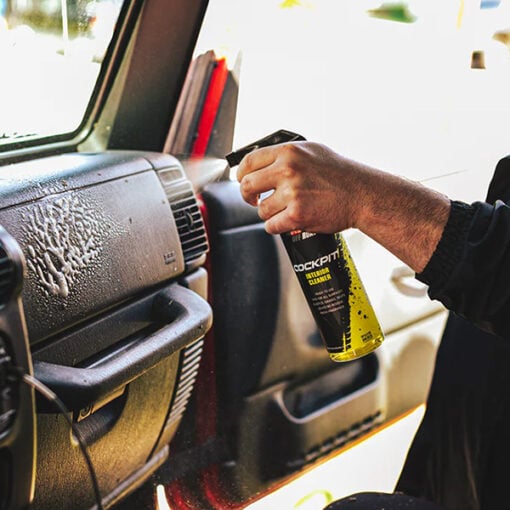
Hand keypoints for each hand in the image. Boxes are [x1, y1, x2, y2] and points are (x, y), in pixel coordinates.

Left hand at [237, 141, 369, 233]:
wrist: (362, 195)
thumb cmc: (340, 174)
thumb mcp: (312, 152)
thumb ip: (286, 155)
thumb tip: (261, 162)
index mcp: (288, 152)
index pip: (249, 162)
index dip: (242, 174)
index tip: (244, 181)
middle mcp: (288, 170)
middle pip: (247, 186)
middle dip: (247, 196)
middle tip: (254, 200)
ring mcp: (292, 193)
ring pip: (261, 210)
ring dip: (269, 213)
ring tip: (285, 210)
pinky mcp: (297, 215)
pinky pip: (271, 226)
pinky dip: (277, 226)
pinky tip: (289, 221)